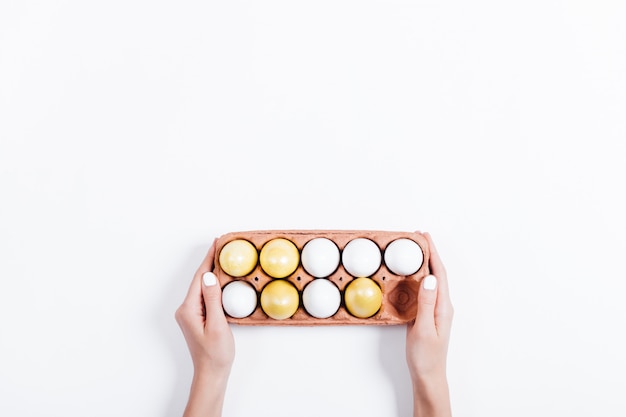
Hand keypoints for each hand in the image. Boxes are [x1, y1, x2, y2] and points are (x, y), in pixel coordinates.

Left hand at [175, 241, 234, 416]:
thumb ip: (213, 299)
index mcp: (188, 309)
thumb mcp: (218, 325)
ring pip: (202, 287)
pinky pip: (205, 296)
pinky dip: (213, 286)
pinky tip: (222, 281)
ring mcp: (190, 314)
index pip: (200, 278)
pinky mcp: (196, 318)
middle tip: (223, 246)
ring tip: (224, 259)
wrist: (212, 374)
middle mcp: (185, 309)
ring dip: (212, 273)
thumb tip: (210, 276)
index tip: (216, 244)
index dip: (209, 259)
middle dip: (211, 262)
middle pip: (199, 280)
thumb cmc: (216, 354)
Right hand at [406, 232, 453, 416]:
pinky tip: (408, 275)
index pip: (440, 273)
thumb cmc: (425, 356)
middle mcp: (442, 305)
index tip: (424, 237)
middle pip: (436, 273)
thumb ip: (426, 303)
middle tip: (416, 238)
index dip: (433, 253)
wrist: (428, 376)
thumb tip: (430, 277)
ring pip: (430, 280)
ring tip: (412, 251)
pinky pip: (423, 291)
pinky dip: (416, 278)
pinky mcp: (427, 315)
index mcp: (443, 306)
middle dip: (428, 253)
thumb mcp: (422, 328)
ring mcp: (435, 310)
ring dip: (422, 264)